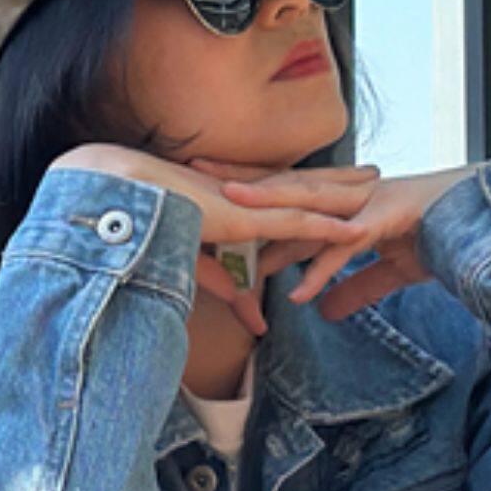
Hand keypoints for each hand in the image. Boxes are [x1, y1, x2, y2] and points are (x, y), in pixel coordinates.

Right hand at [51, 145, 383, 339]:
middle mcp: (240, 193)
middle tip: (372, 172)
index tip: (334, 177)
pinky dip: (326, 228)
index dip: (307, 182)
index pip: (276, 187)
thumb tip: (252, 318)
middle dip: (338, 178)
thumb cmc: (138, 231)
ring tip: (376, 183)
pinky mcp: (245, 219)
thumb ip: (222, 286)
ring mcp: (245, 202)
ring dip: (344, 192)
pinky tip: (355, 228)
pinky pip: (295, 224)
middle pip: (301, 183)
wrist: (113, 202)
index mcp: (227, 196)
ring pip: (306, 196)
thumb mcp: (191, 264)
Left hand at [212, 163, 484, 319]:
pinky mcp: (391, 224)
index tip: (204, 183)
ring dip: (272, 206)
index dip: (247, 185)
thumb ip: (353, 287)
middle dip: (241, 180)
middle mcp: (352, 195)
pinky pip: (349, 248)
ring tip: (232, 208)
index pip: (287, 190)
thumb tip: (321, 310)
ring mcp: (369, 205)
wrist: (490, 223)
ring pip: (311, 203)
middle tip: (192, 175)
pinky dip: (323, 271)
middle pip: (286, 185)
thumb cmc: (439, 238)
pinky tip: (298, 294)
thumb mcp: (389, 270)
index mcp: (346, 200)